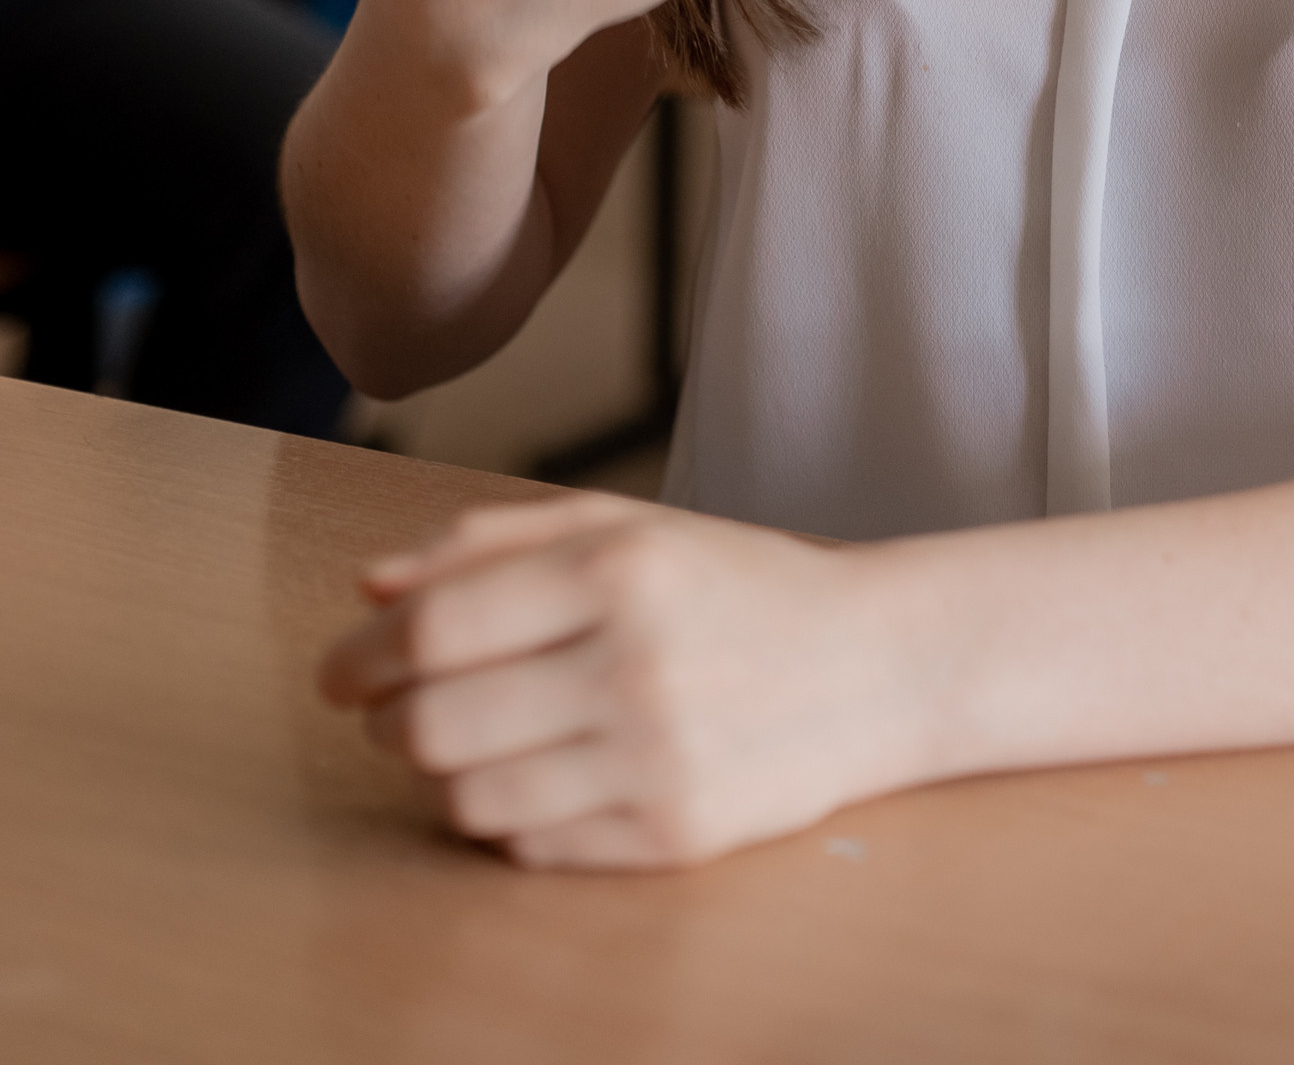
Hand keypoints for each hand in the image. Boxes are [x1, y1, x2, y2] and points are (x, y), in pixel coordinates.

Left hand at [320, 495, 915, 869]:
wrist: (876, 663)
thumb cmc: (738, 585)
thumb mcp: (628, 526)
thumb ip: (493, 541)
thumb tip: (373, 585)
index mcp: (622, 569)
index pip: (438, 628)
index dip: (363, 654)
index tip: (338, 667)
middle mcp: (637, 664)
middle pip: (437, 723)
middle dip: (384, 720)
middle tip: (383, 710)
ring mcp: (656, 760)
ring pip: (471, 797)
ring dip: (435, 775)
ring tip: (455, 743)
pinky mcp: (672, 837)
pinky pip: (531, 845)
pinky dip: (503, 816)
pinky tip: (525, 777)